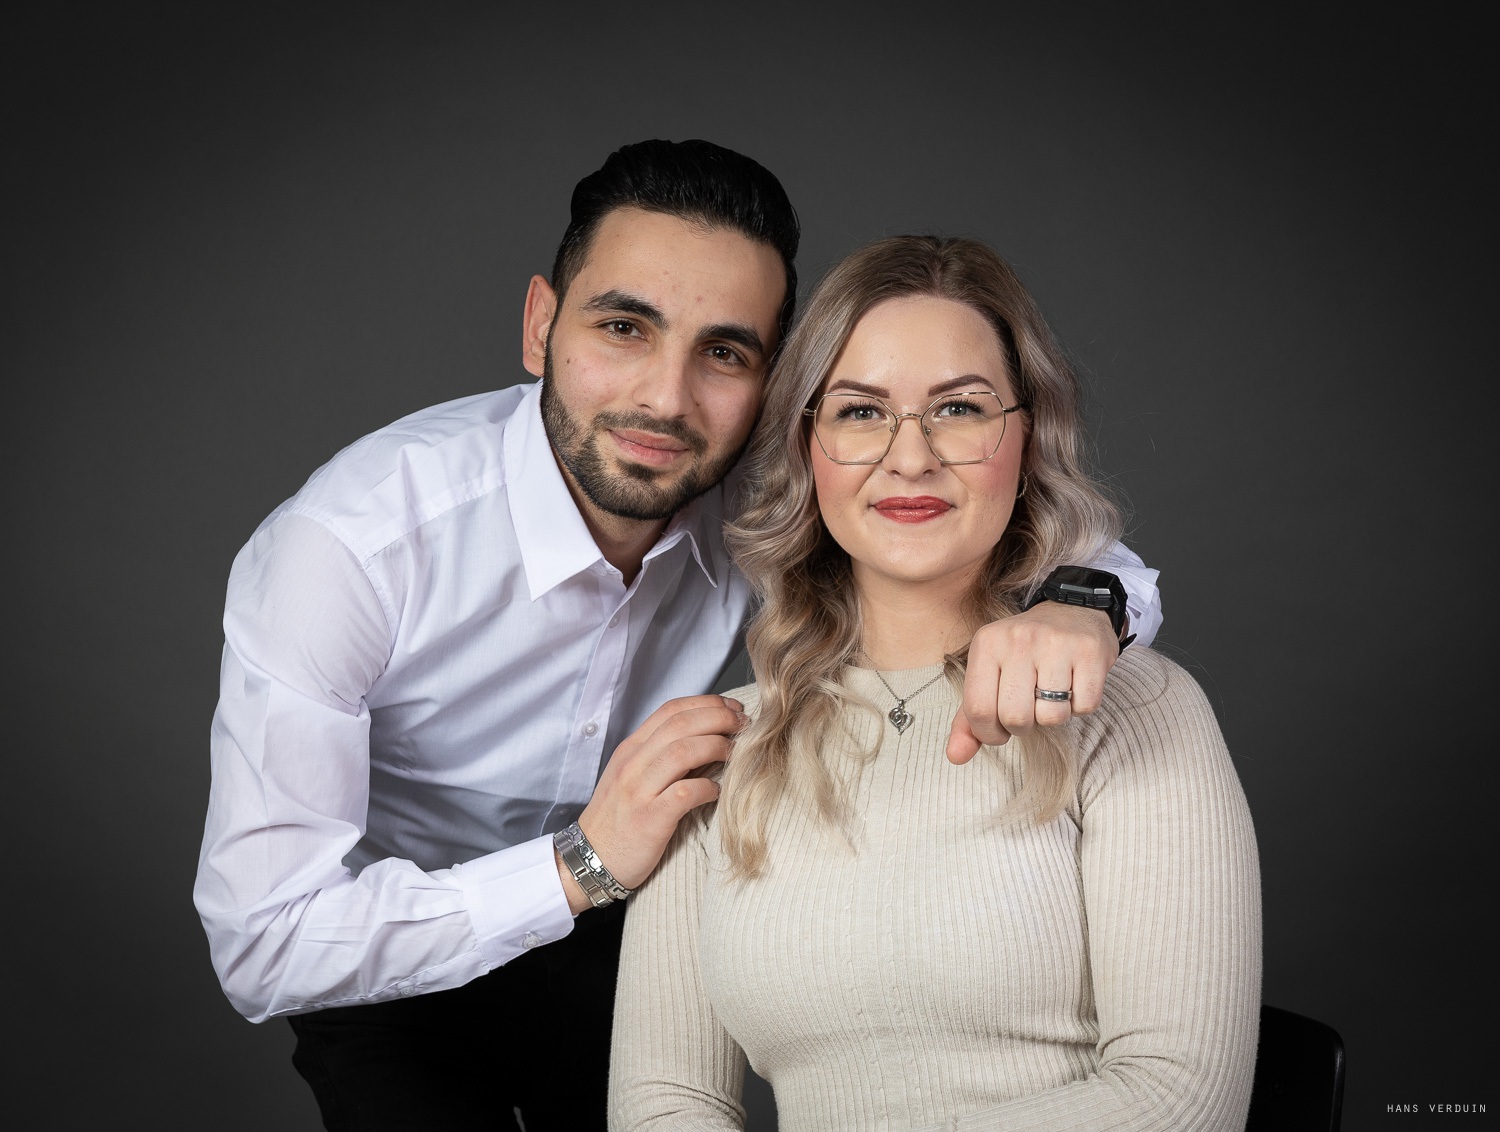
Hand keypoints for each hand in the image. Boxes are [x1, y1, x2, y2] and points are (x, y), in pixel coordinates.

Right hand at [559, 695, 745, 913]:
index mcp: (631, 749)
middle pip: (680, 724)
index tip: (732, 709)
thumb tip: (706, 739)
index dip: (707, 704)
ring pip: (682, 752)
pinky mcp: (649, 819)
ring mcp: (639, 790)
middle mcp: (633, 763)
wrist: (588, 860)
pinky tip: (719, 791)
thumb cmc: (618, 819)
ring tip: (736, 753)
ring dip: (716, 746)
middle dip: (718, 718)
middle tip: (744, 725)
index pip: (671, 711)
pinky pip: (685, 793)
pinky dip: (708, 788)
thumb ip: (661, 757)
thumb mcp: (633, 777)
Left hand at [946, 603, 1119, 764]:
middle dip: (1024, 726)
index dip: (990, 733)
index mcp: (986, 644)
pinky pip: (1084, 706)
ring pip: (1052, 716)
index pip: (978, 710)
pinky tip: (1075, 684)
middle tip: (1030, 707)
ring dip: (1054, 715)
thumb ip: (969, 718)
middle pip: (1016, 718)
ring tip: (1053, 692)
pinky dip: (1080, 706)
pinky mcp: (1090, 651)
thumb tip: (955, 756)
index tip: (1001, 728)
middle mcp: (1018, 639)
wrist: (1073, 612)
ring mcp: (1056, 643)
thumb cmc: (1025, 653)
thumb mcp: (990, 675)